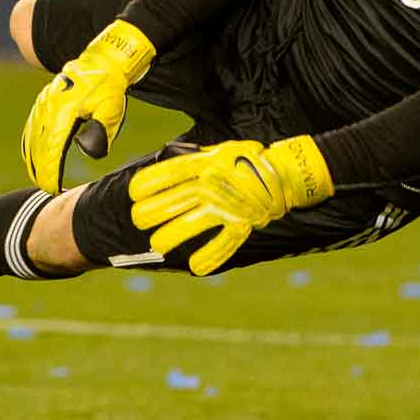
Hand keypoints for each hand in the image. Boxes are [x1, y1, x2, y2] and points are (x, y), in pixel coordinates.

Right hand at [21, 19, 155, 192]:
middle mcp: (48, 108)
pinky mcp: (45, 100)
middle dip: (40, 169)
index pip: (53, 150)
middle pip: (38, 146)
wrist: (102, 60)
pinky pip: (32, 124)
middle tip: (44, 187)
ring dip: (33, 157)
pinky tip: (31, 152)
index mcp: (64, 113)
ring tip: (36, 175)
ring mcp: (44, 103)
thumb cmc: (110, 88)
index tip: (52, 188)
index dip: (51, 171)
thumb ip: (99, 131)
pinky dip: (30, 141)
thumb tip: (86, 150)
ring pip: (32, 135)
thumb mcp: (110, 110)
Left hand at [129, 136, 332, 275]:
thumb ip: (193, 158)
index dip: (149, 184)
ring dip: (172, 236)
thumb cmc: (246, 161)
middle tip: (139, 219)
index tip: (134, 193)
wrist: (285, 172)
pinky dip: (210, 257)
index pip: (169, 174)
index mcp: (205, 165)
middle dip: (152, 212)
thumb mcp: (218, 152)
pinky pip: (224, 242)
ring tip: (157, 244)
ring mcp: (227, 206)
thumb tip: (165, 159)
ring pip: (192, 224)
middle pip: (174, 201)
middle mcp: (212, 185)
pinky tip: (195, 267)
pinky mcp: (243, 223)